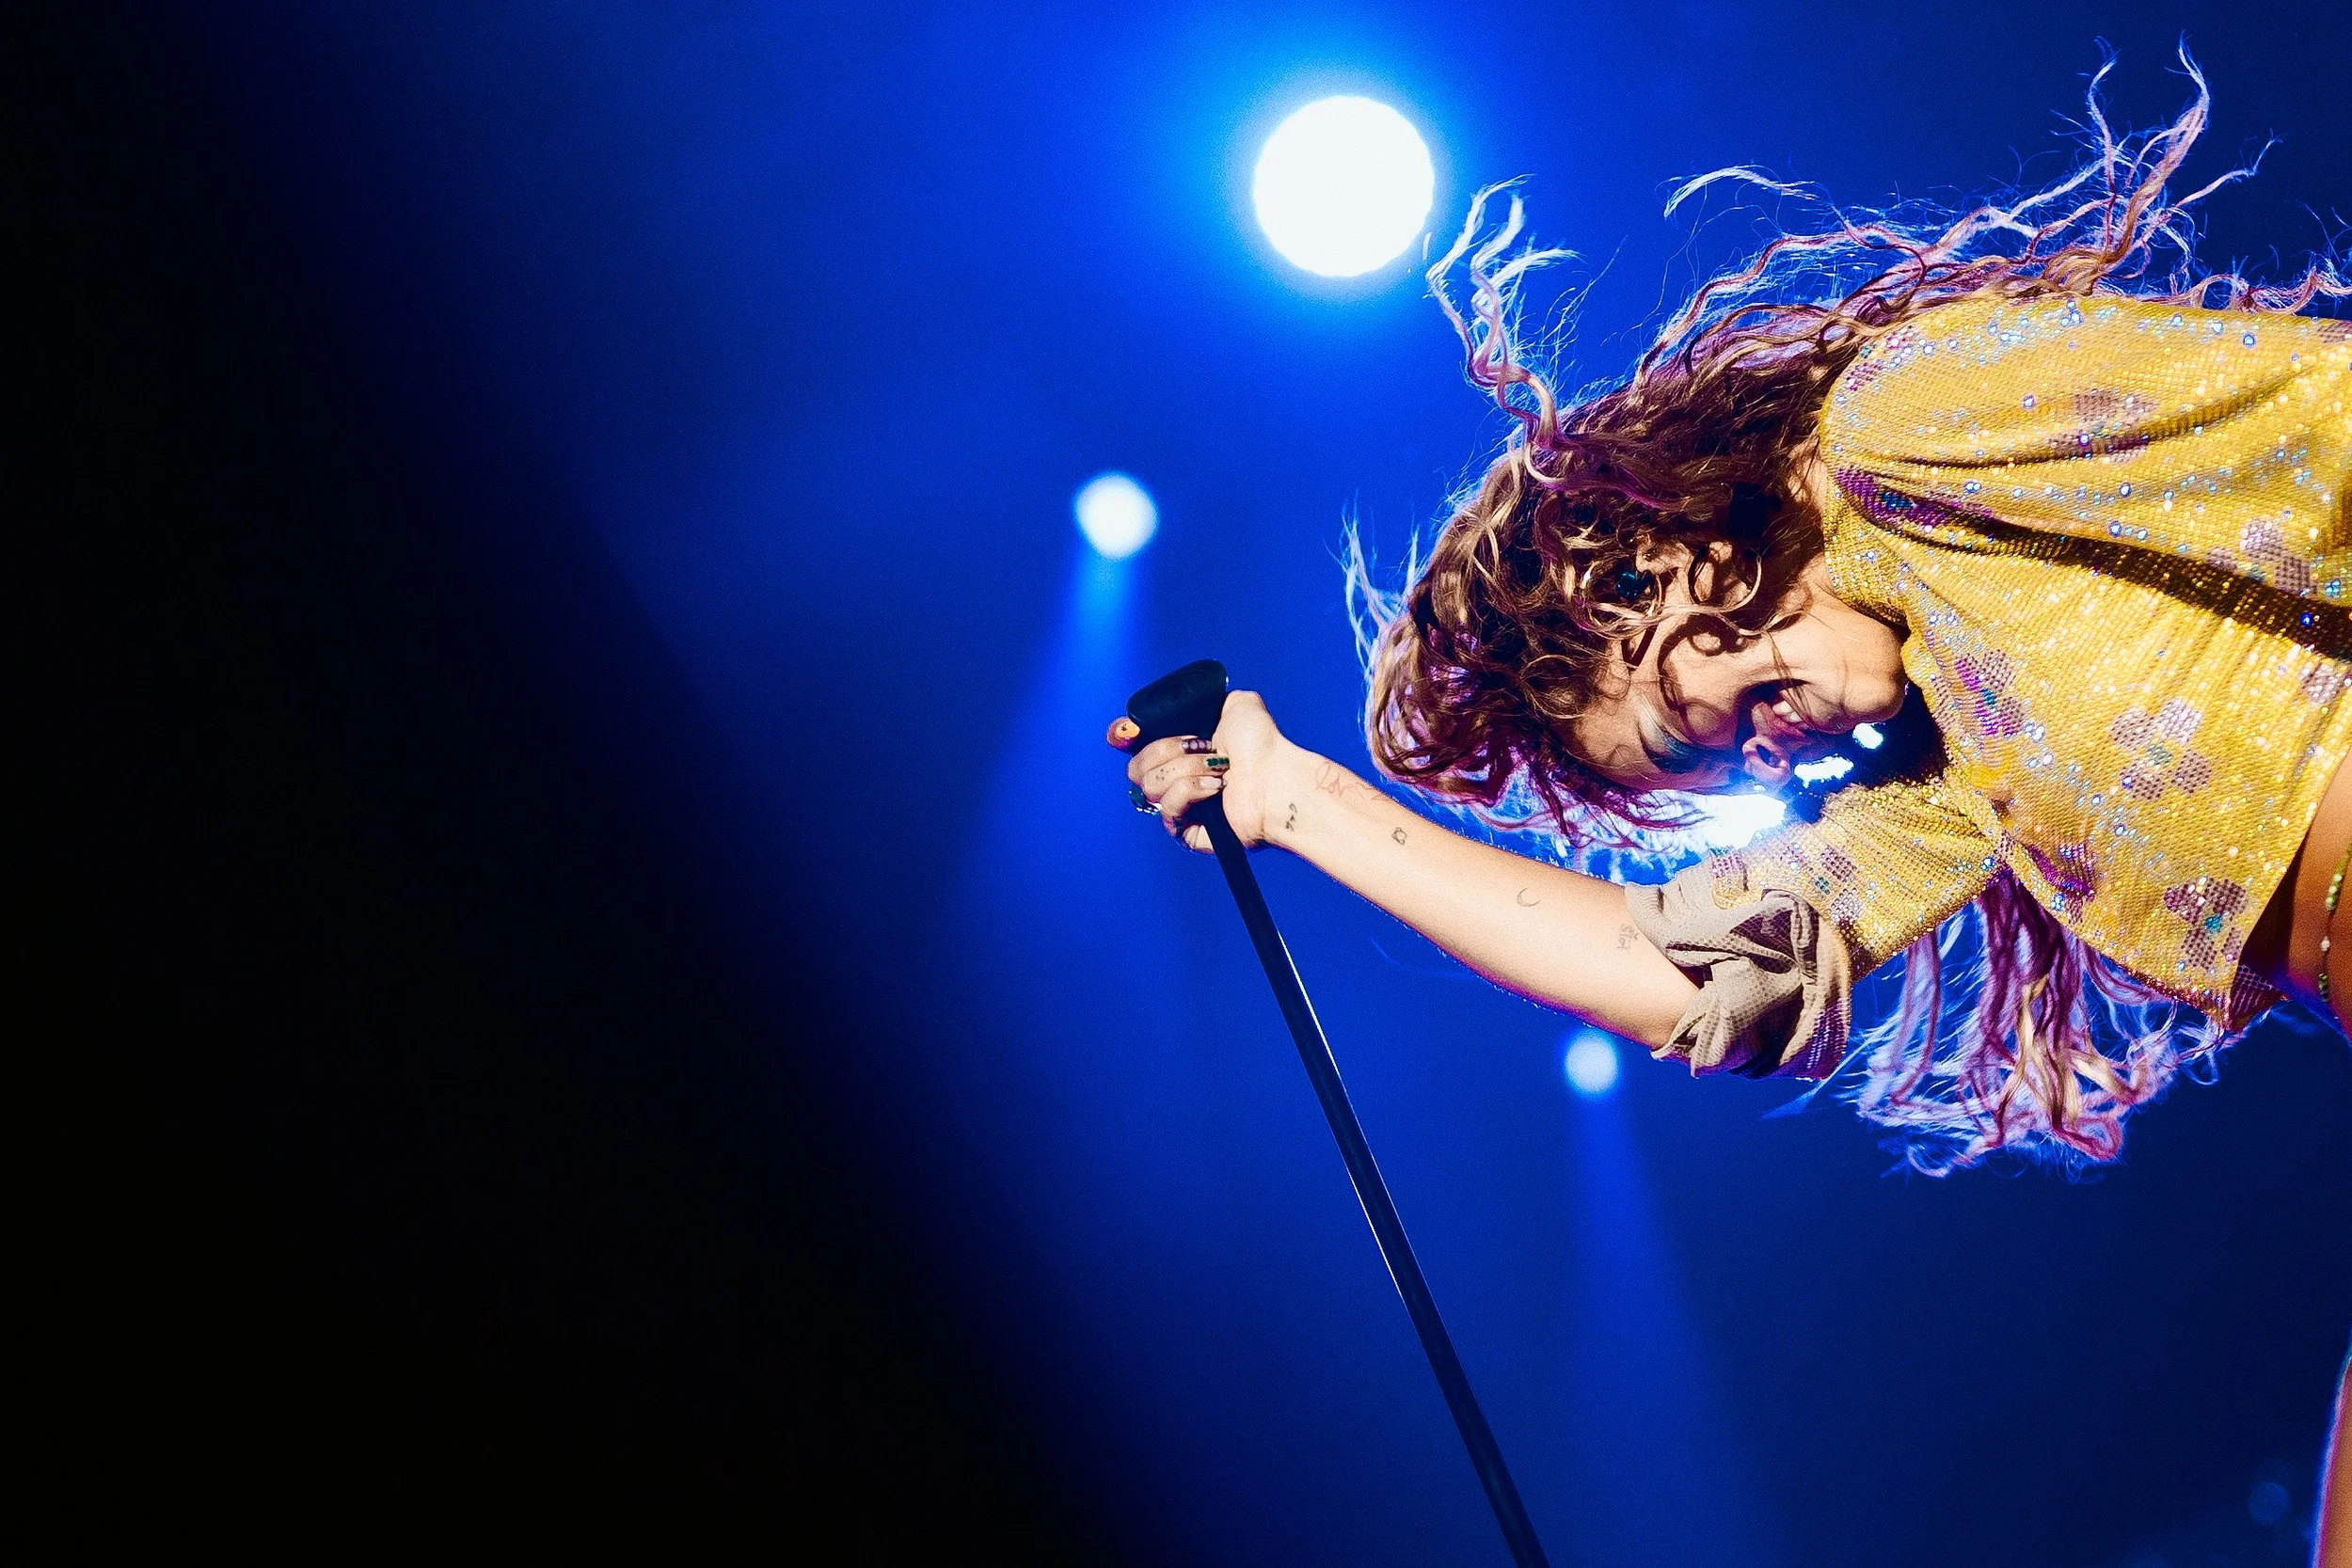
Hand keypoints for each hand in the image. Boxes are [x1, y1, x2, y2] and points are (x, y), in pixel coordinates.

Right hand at [1109, 690, 1289, 852]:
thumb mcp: (1236, 705)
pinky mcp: (1186, 832)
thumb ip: (1209, 700)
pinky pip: (1167, 809)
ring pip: (1149, 786)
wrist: (1278, 777)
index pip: (1129, 745)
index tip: (1129, 730)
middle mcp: (1176, 778)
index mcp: (1180, 751)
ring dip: (1186, 770)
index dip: (1122, 735)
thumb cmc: (1263, 745)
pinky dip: (1190, 792)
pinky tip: (1216, 789)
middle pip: (1135, 767)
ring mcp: (1180, 807)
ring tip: (1219, 769)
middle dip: (1165, 750)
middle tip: (1202, 747)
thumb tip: (1194, 705)